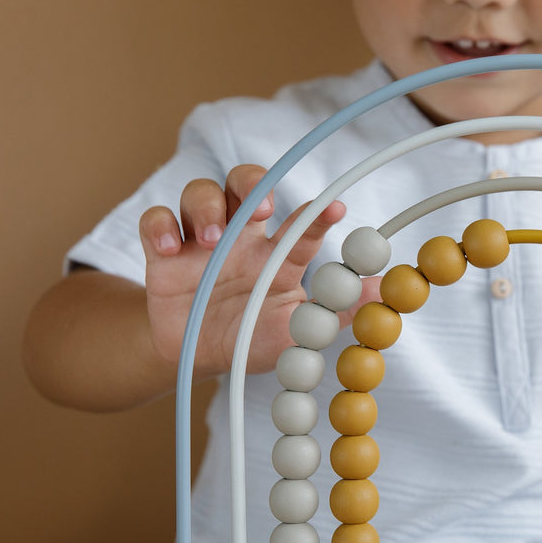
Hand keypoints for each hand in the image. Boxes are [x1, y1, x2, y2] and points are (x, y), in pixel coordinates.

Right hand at [138, 164, 355, 377]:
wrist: (194, 358)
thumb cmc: (249, 338)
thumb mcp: (294, 332)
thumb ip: (335, 314)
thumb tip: (385, 295)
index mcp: (277, 254)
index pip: (301, 225)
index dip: (318, 214)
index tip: (335, 209)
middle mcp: (241, 237)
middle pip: (247, 184)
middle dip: (253, 184)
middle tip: (261, 210)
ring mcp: (201, 241)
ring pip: (201, 193)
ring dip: (207, 206)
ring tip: (212, 237)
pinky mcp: (164, 253)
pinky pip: (156, 220)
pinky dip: (161, 226)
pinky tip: (171, 248)